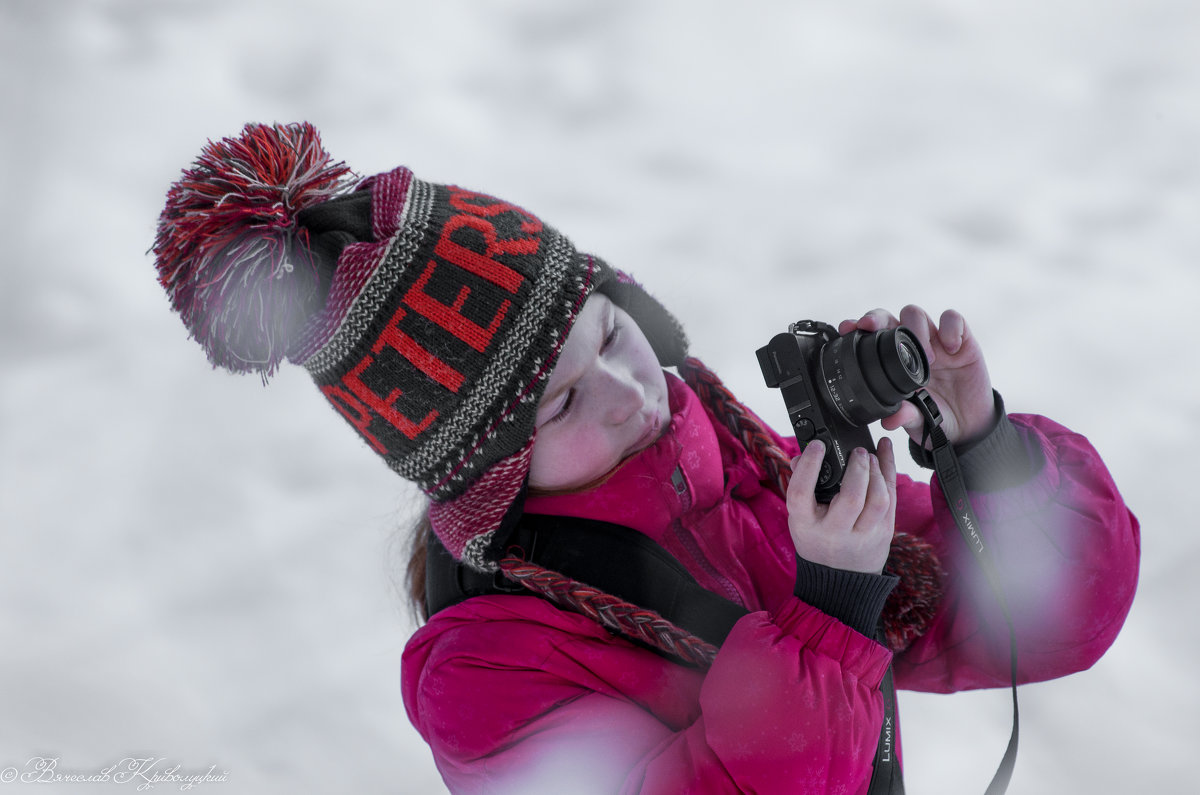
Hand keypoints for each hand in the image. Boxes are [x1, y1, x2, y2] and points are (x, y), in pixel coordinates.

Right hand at [787, 437, 896, 573]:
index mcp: (805, 525)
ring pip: (878, 500)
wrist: (840, 581)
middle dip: (858, 468)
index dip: (809, 467)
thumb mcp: (801, 518)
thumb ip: (802, 486)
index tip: (817, 446)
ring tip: (870, 456)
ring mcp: (863, 535)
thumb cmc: (817, 540)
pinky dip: (889, 473)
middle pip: (851, 498)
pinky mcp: (884, 532)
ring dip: (877, 472)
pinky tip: (884, 454)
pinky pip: (891, 499)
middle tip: (858, 451)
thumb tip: (803, 454)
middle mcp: (834, 533)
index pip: (802, 492)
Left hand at [839, 305, 996, 446]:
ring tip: (928, 359)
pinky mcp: (962, 340)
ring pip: (916, 314)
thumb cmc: (936, 417)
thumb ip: (906, 417)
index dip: (859, 327)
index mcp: (892, 361)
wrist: (968, 425)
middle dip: (878, 319)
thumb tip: (889, 420)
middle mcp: (910, 346)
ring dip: (917, 331)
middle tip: (874, 329)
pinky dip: (951, 328)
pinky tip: (952, 348)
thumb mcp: (918, 421)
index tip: (846, 328)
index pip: (872, 336)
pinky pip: (954, 319)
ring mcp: (934, 340)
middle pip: (889, 317)